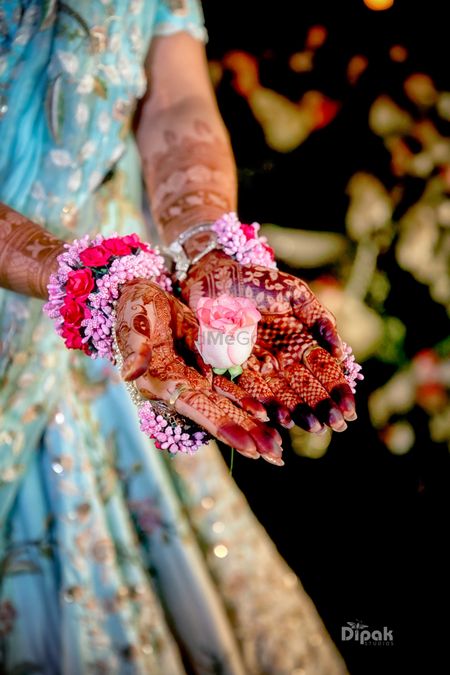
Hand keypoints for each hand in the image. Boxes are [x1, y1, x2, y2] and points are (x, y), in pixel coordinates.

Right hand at [115, 278, 284, 464]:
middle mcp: (180, 387)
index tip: (250, 448)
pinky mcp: (207, 365)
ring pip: (230, 405)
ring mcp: (196, 378)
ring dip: (254, 427)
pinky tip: (271, 416)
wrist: (142, 294)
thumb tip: (129, 373)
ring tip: (278, 450)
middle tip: (276, 458)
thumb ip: (135, 347)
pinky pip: (233, 386)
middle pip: (219, 414)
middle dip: (248, 436)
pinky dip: (251, 402)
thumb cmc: (132, 307)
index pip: (197, 408)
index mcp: (162, 382)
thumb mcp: (133, 321)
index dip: (223, 427)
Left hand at [181, 251, 355, 432]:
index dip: (337, 390)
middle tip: (336, 425)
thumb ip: (318, 318)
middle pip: (305, 388)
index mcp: (300, 342)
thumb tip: (338, 351)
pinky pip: (249, 391)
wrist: (216, 277)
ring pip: (281, 396)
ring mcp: (258, 368)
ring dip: (297, 413)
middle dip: (322, 407)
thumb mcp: (295, 293)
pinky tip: (277, 418)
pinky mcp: (232, 371)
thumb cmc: (258, 282)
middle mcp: (282, 360)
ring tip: (312, 426)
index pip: (323, 371)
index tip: (349, 409)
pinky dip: (263, 405)